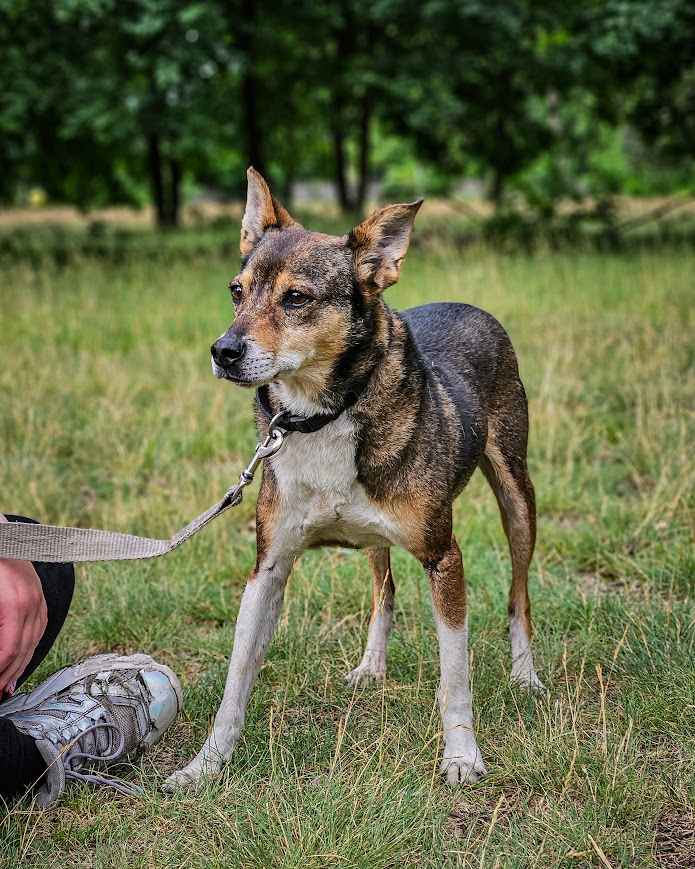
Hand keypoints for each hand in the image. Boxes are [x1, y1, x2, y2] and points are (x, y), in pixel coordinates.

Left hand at [0, 515, 47, 695]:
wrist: (2, 536)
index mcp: (15, 604)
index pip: (8, 651)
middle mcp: (32, 603)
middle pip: (22, 650)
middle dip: (6, 675)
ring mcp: (38, 599)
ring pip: (34, 641)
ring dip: (20, 666)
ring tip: (7, 685)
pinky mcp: (39, 596)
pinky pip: (39, 628)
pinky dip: (30, 647)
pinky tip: (21, 659)